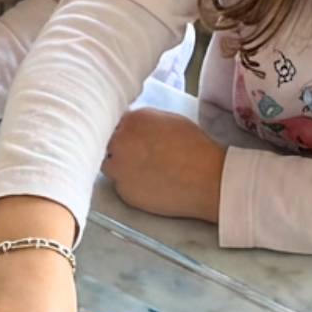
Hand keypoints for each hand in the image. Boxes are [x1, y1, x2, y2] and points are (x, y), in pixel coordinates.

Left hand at [101, 108, 225, 221]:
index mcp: (132, 120)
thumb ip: (143, 119)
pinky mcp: (124, 192)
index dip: (119, 127)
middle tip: (131, 151)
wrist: (208, 180)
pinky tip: (146, 183)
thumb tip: (132, 123)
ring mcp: (119, 169)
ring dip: (117, 164)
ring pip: (107, 164)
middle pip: (104, 141)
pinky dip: (128, 183)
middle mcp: (119, 143)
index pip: (111, 118)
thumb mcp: (169, 120)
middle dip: (114, 145)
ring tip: (139, 167)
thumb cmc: (195, 147)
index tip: (125, 132)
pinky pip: (119, 185)